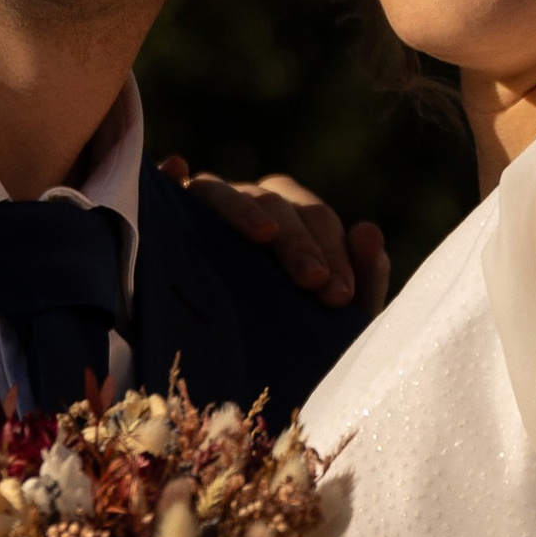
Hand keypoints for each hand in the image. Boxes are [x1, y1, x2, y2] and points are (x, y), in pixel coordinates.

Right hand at [159, 156, 390, 315]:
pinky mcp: (167, 217)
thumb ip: (364, 278)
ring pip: (224, 190)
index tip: (339, 296)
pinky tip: (175, 166)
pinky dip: (169, 176)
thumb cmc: (294, 337)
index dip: (334, 252)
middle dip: (298, 242)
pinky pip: (167, 190)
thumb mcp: (336, 318)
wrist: (238, 371)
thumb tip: (368, 228)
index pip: (316, 218)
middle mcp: (252, 205)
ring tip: (263, 235)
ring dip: (244, 209)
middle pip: (275, 201)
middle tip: (313, 282)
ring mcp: (208, 208)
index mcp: (295, 219)